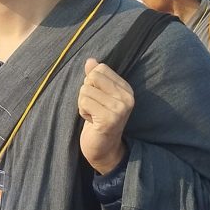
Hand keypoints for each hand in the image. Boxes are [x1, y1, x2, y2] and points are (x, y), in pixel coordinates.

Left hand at [77, 58, 132, 173]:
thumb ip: (95, 77)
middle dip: (86, 92)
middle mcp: (127, 97)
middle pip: (92, 77)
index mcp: (126, 89)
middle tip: (94, 108)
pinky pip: (84, 102)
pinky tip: (92, 121)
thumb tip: (90, 60)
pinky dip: (82, 111)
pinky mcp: (110, 118)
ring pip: (85, 90)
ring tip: (93, 115)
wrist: (104, 149)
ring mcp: (120, 108)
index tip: (98, 99)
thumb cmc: (98, 119)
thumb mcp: (98, 96)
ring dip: (83, 104)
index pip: (100, 69)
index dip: (91, 83)